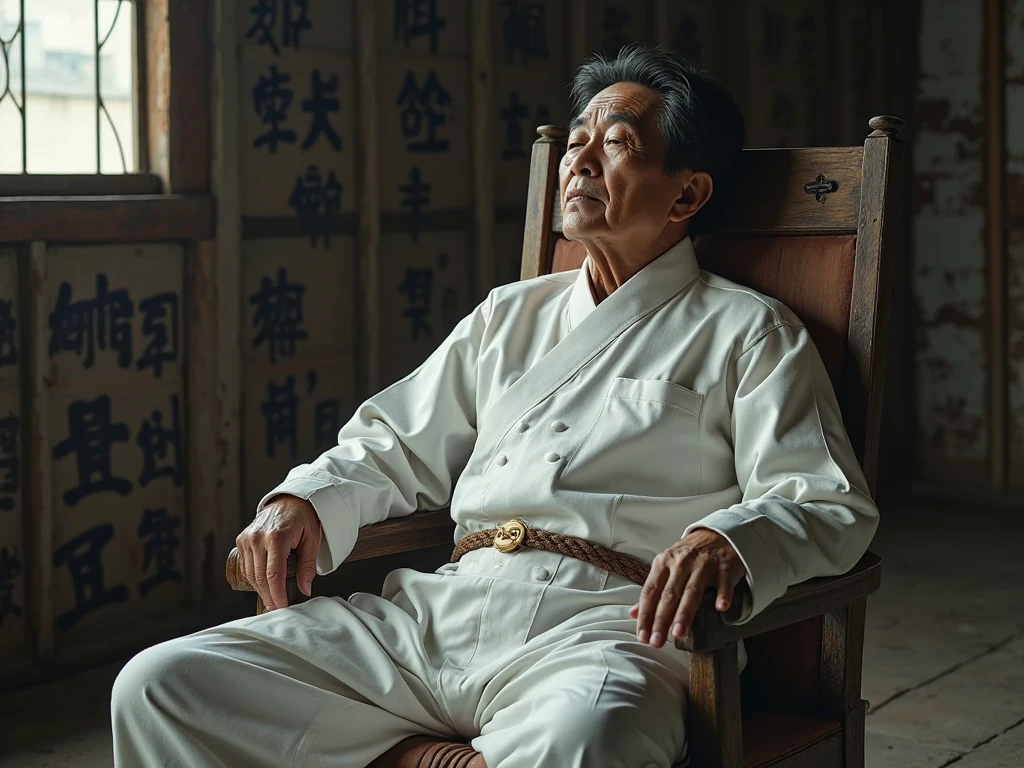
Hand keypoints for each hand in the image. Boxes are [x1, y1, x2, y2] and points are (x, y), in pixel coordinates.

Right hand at [235, 494, 322, 610]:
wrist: (290, 499)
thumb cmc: (303, 517)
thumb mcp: (312, 539)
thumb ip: (308, 565)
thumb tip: (305, 588)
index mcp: (276, 537)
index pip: (273, 575)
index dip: (277, 595)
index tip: (283, 607)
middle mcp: (257, 538)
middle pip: (260, 578)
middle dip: (269, 596)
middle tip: (278, 608)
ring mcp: (247, 538)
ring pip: (251, 574)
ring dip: (261, 590)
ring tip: (272, 599)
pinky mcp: (242, 539)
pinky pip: (246, 565)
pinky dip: (254, 578)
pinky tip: (263, 585)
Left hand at [629, 528, 745, 647]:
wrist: (716, 534)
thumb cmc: (689, 555)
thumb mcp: (666, 568)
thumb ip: (652, 591)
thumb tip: (632, 613)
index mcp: (663, 563)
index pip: (650, 592)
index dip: (645, 615)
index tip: (642, 636)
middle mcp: (681, 562)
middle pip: (669, 594)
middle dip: (661, 620)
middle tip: (657, 642)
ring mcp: (703, 563)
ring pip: (692, 591)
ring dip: (684, 612)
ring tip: (678, 633)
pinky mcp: (724, 564)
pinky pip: (723, 581)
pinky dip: (723, 594)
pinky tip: (720, 608)